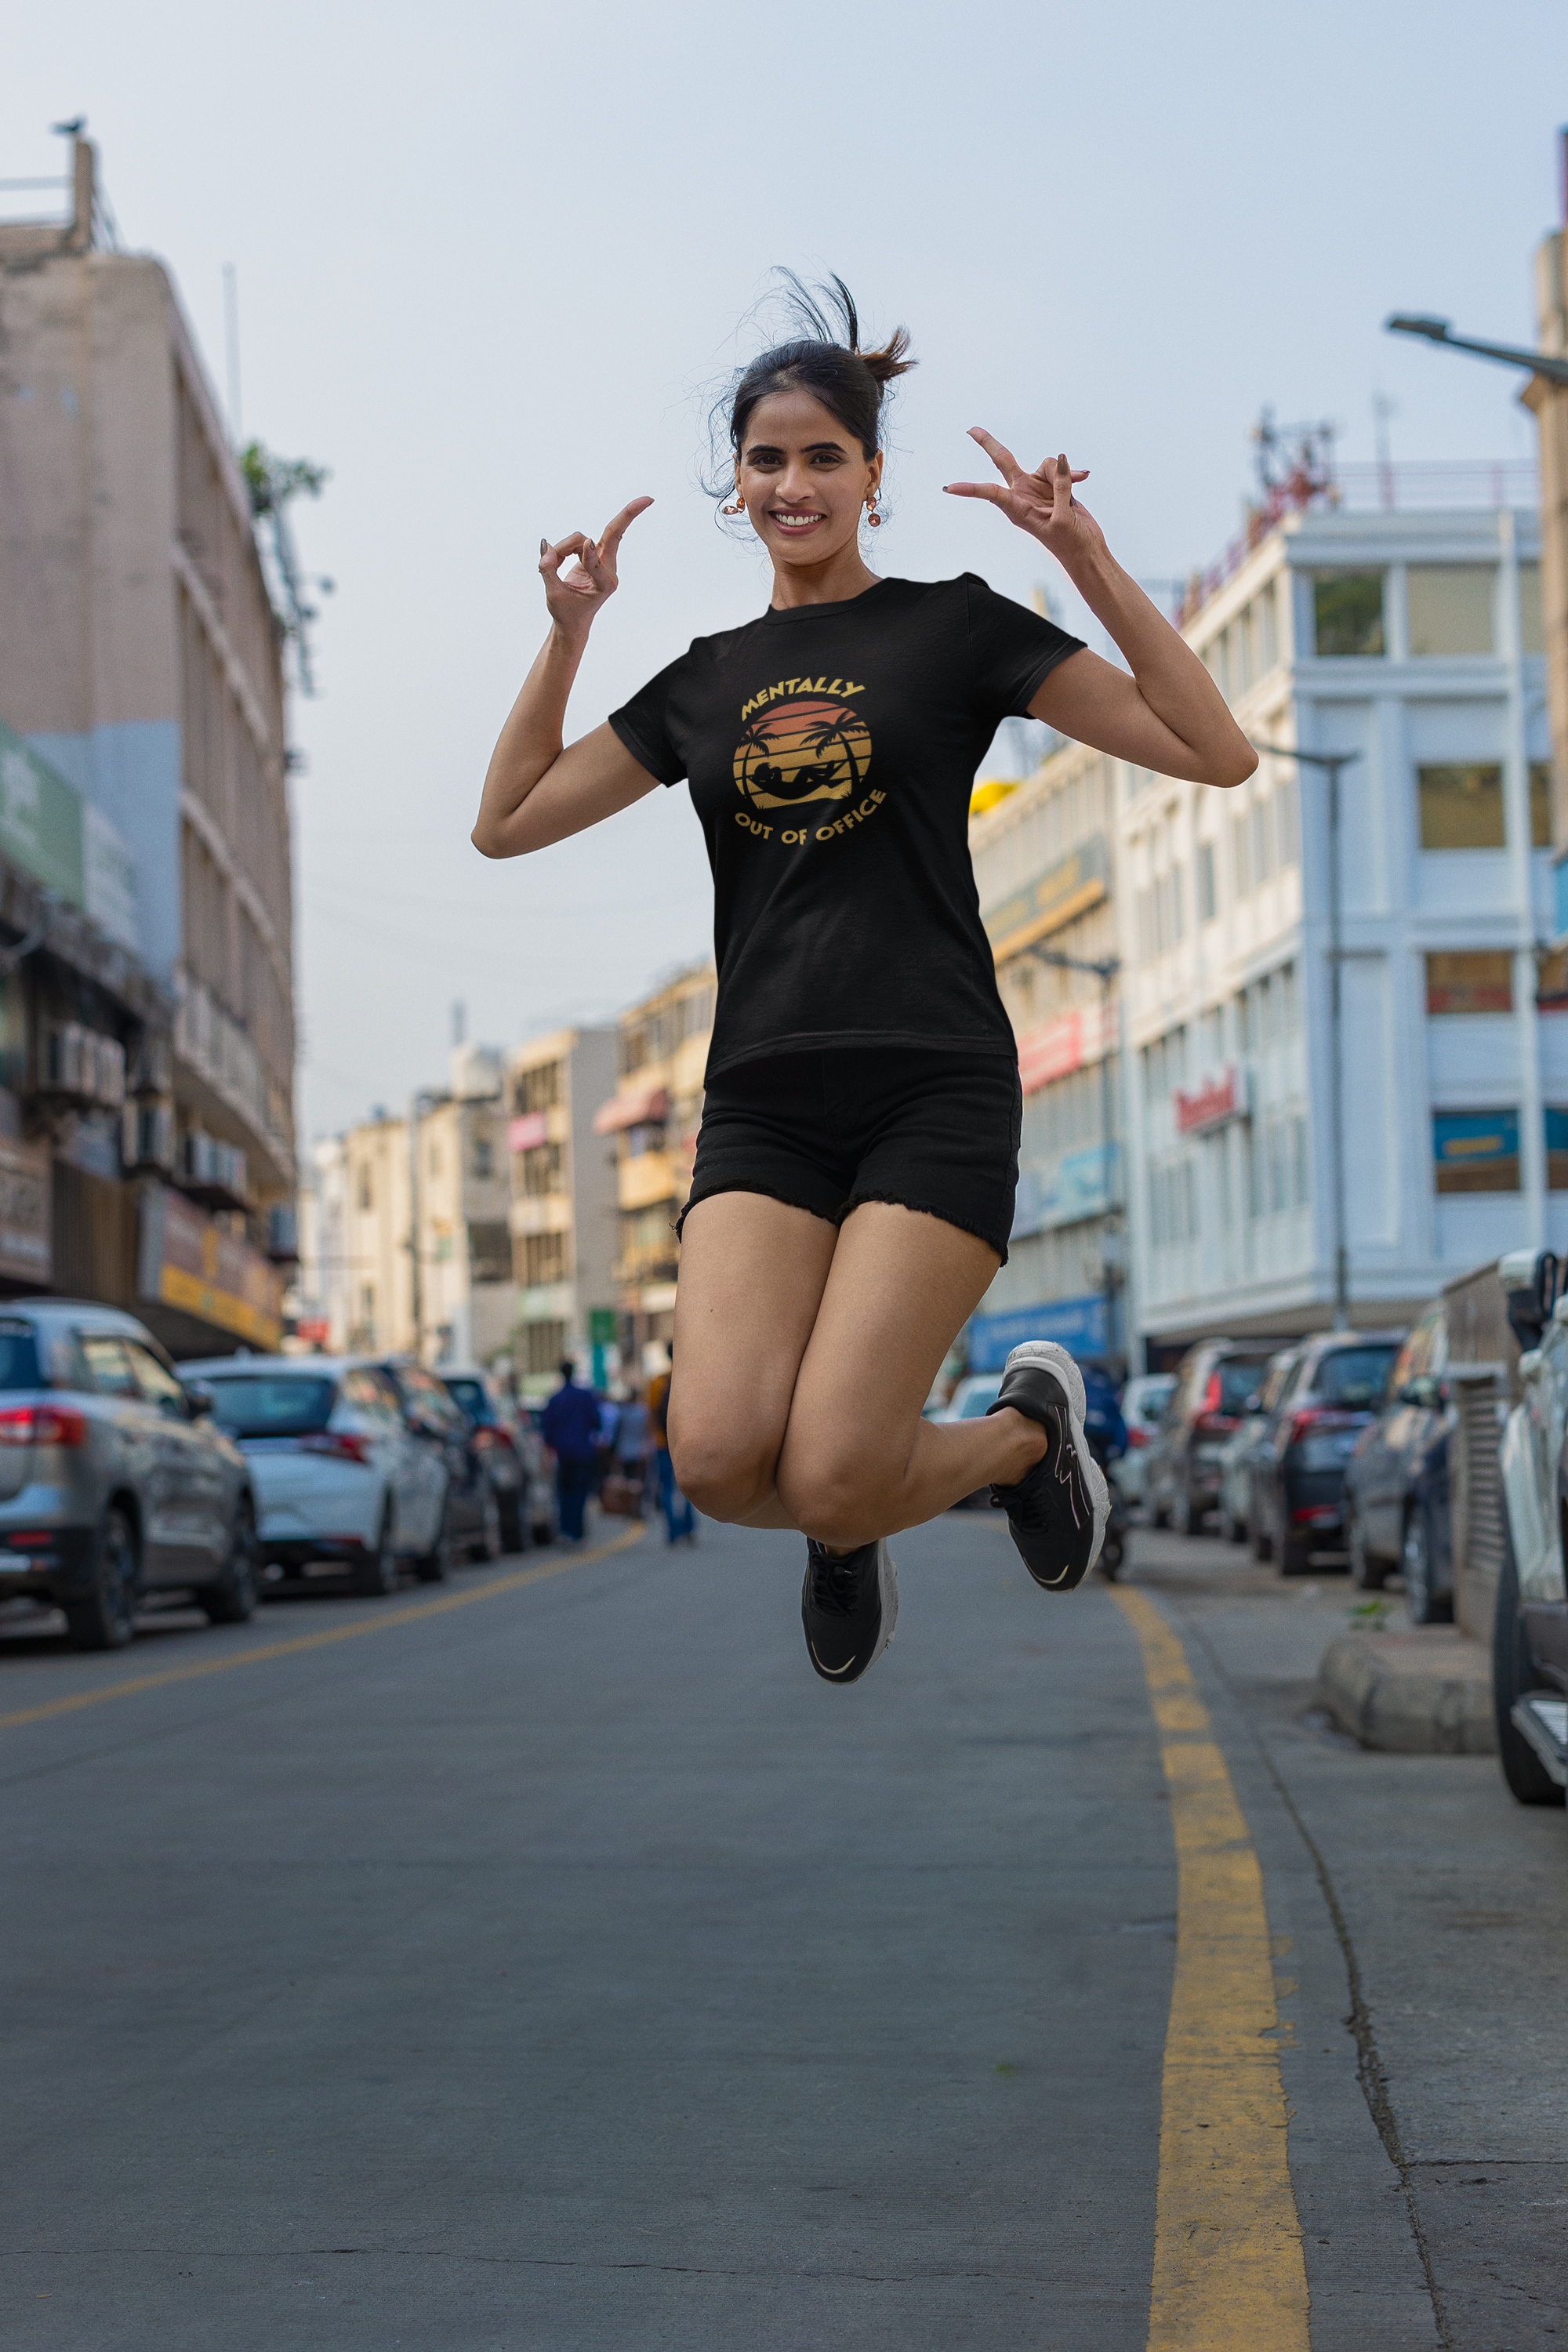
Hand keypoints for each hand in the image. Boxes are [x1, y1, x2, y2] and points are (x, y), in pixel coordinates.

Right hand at [539, 498, 651, 634]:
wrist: (572, 623)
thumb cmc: (566, 613)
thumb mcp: (553, 595)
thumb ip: (548, 569)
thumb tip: (546, 545)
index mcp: (605, 585)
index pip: (597, 561)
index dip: (588, 554)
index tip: (586, 544)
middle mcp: (608, 571)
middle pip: (614, 535)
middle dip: (629, 515)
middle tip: (648, 498)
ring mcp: (602, 561)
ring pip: (582, 540)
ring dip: (562, 549)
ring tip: (551, 567)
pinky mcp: (593, 555)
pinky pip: (576, 542)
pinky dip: (562, 550)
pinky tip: (554, 562)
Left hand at [943, 433, 1104, 571]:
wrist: (1086, 549)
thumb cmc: (1070, 543)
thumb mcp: (1063, 518)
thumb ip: (1061, 487)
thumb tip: (1060, 460)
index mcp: (1018, 510)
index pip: (991, 493)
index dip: (971, 489)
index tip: (949, 488)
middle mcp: (1024, 495)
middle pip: (1004, 462)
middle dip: (989, 445)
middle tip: (971, 430)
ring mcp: (1039, 488)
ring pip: (1047, 464)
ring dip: (1063, 474)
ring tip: (1073, 493)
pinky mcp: (1055, 485)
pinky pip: (1062, 469)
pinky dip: (1073, 473)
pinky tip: (1083, 478)